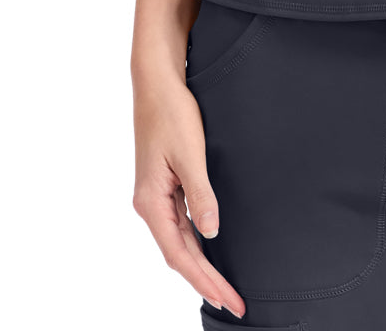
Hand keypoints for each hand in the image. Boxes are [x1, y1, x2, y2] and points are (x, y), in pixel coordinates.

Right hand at [132, 67, 245, 318]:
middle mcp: (150, 204)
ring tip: (225, 288)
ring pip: (180, 241)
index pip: (180, 254)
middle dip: (206, 280)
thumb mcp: (191, 154)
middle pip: (180, 254)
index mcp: (151, 202)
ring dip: (202, 265)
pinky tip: (210, 250)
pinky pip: (180, 224)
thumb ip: (200, 195)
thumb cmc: (172, 113)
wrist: (157, 82)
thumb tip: (212, 232)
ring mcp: (156, 196)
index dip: (204, 280)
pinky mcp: (165, 184)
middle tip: (235, 303)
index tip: (227, 299)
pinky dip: (196, 243)